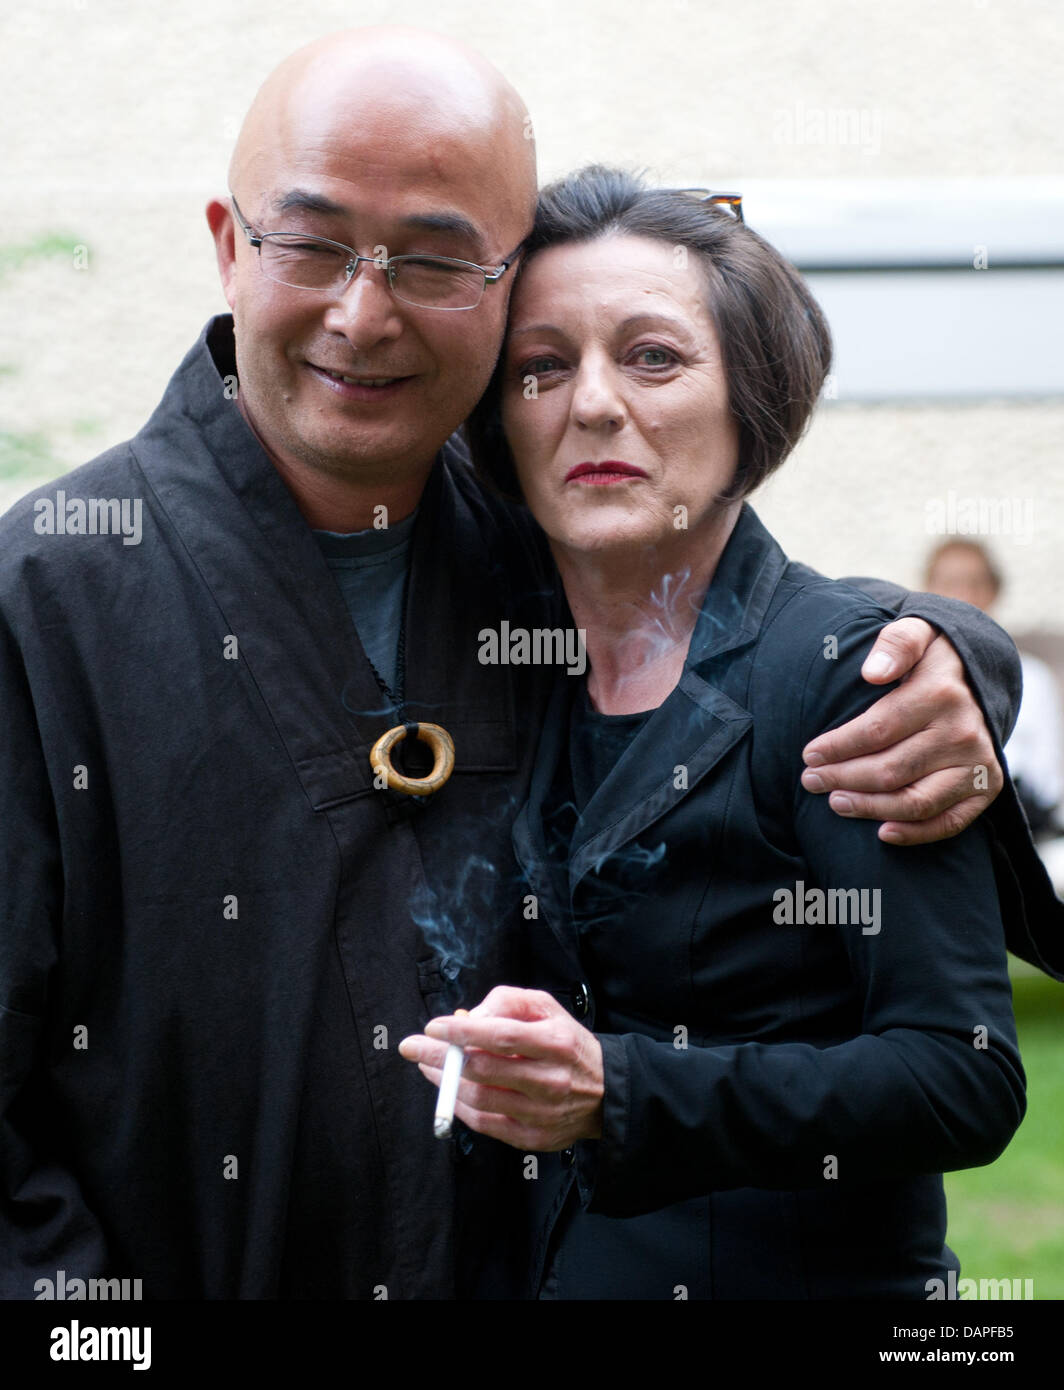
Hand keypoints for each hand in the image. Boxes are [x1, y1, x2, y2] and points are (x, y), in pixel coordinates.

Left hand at [398, 986, 604, 1151]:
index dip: (463, 1031)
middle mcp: (550, 1080)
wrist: (606, 1092)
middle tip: (412, 1047)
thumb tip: (467, 1017)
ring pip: (480, 1098)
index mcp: (555, 1043)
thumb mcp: (547, 1008)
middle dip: (441, 1056)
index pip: (502, 1035)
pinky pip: (485, 1123)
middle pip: (485, 1069)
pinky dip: (460, 1106)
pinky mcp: (533, 1137)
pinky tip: (448, 1090)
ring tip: (426, 1065)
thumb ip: (507, 1002)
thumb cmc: (567, 1043)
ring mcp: (541, 1113)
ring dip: (445, 1081)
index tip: (433, 1026)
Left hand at [801, 617, 1003, 845]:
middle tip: (810, 780)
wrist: (979, 678)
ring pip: (914, 800)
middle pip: (890, 769)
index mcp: (941, 694)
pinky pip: (949, 821)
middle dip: (842, 778)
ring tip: (835, 802)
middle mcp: (963, 732)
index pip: (877, 730)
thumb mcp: (917, 633)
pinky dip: (915, 833)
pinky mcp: (986, 787)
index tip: (808, 754)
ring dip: (869, 807)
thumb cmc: (931, 659)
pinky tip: (881, 832)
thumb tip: (874, 671)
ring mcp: (977, 764)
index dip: (838, 747)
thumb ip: (896, 643)